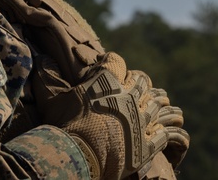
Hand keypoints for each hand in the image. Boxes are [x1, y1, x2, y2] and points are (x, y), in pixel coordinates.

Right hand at [33, 53, 187, 179]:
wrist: (76, 157)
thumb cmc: (62, 125)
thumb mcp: (50, 97)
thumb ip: (48, 76)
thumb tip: (43, 60)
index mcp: (107, 81)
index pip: (116, 60)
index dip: (112, 61)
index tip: (107, 64)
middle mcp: (129, 97)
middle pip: (142, 80)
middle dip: (138, 80)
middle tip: (134, 85)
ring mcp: (141, 121)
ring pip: (158, 104)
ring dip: (159, 102)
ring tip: (162, 102)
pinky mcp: (147, 145)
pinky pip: (167, 135)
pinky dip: (172, 131)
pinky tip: (174, 130)